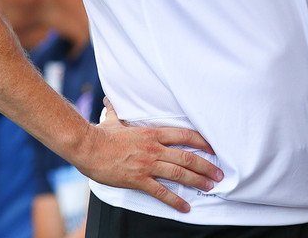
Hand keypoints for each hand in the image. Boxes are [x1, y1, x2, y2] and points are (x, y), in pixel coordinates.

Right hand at [78, 99, 222, 212]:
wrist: (88, 147)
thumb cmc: (101, 134)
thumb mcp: (113, 119)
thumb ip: (117, 112)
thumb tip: (110, 101)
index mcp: (152, 133)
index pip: (184, 135)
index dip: (201, 142)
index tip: (213, 148)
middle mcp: (154, 148)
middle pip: (186, 156)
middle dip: (206, 165)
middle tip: (219, 173)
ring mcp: (147, 164)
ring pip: (179, 173)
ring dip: (197, 181)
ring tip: (210, 187)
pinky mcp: (138, 180)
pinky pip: (161, 192)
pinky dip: (175, 200)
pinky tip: (185, 206)